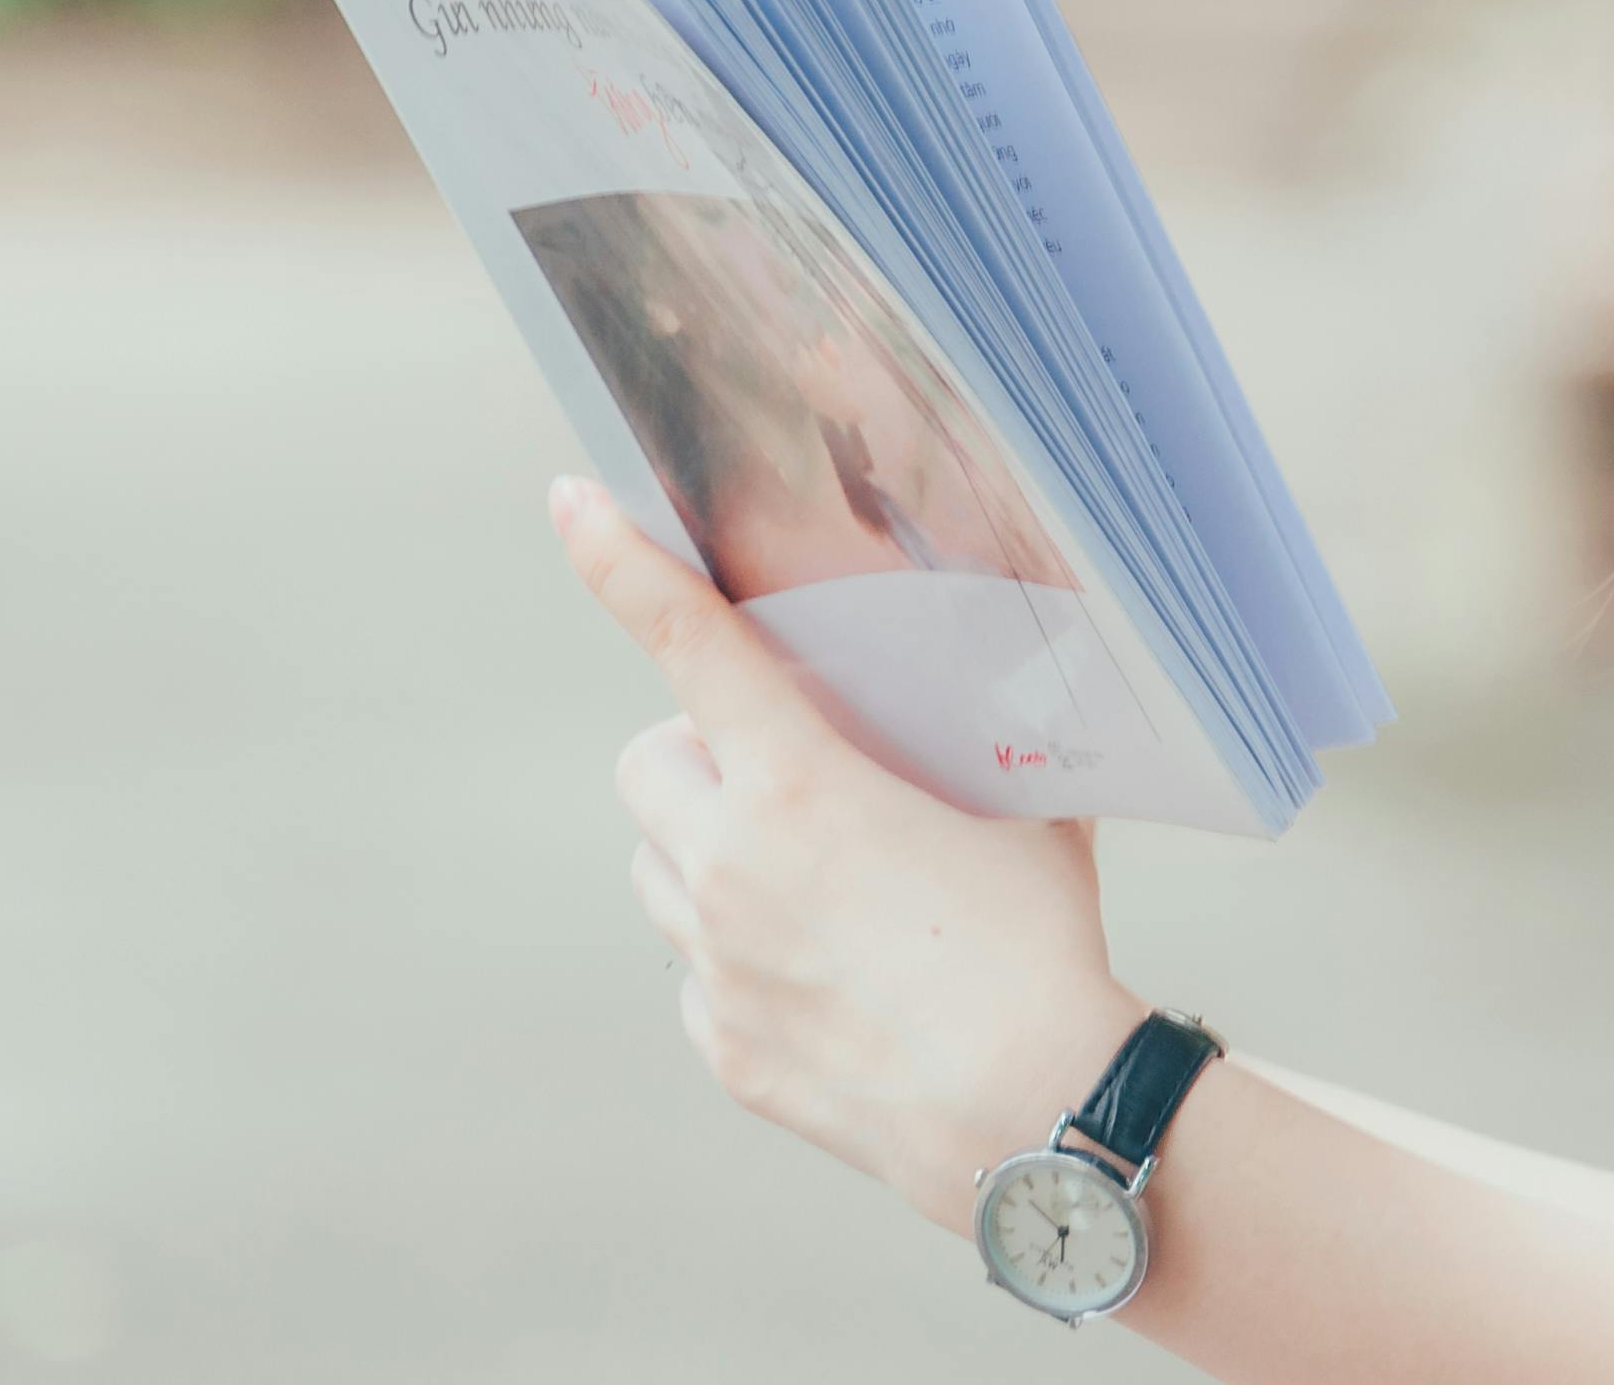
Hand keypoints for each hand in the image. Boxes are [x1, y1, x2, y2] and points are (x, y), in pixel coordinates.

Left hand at [549, 475, 1144, 1227]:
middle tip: (781, 773)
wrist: (1032, 1111)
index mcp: (800, 783)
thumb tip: (986, 677)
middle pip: (646, 762)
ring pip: (657, 866)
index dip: (622, 559)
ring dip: (708, 850)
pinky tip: (823, 971)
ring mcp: (715, 963)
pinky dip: (735, 953)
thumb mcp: (1019, 805)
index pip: (687, 639)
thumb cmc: (1041, 942)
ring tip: (810, 880)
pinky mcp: (724, 1045)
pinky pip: (694, 970)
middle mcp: (729, 865)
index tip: (572, 502)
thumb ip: (969, 736)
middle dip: (697, 752)